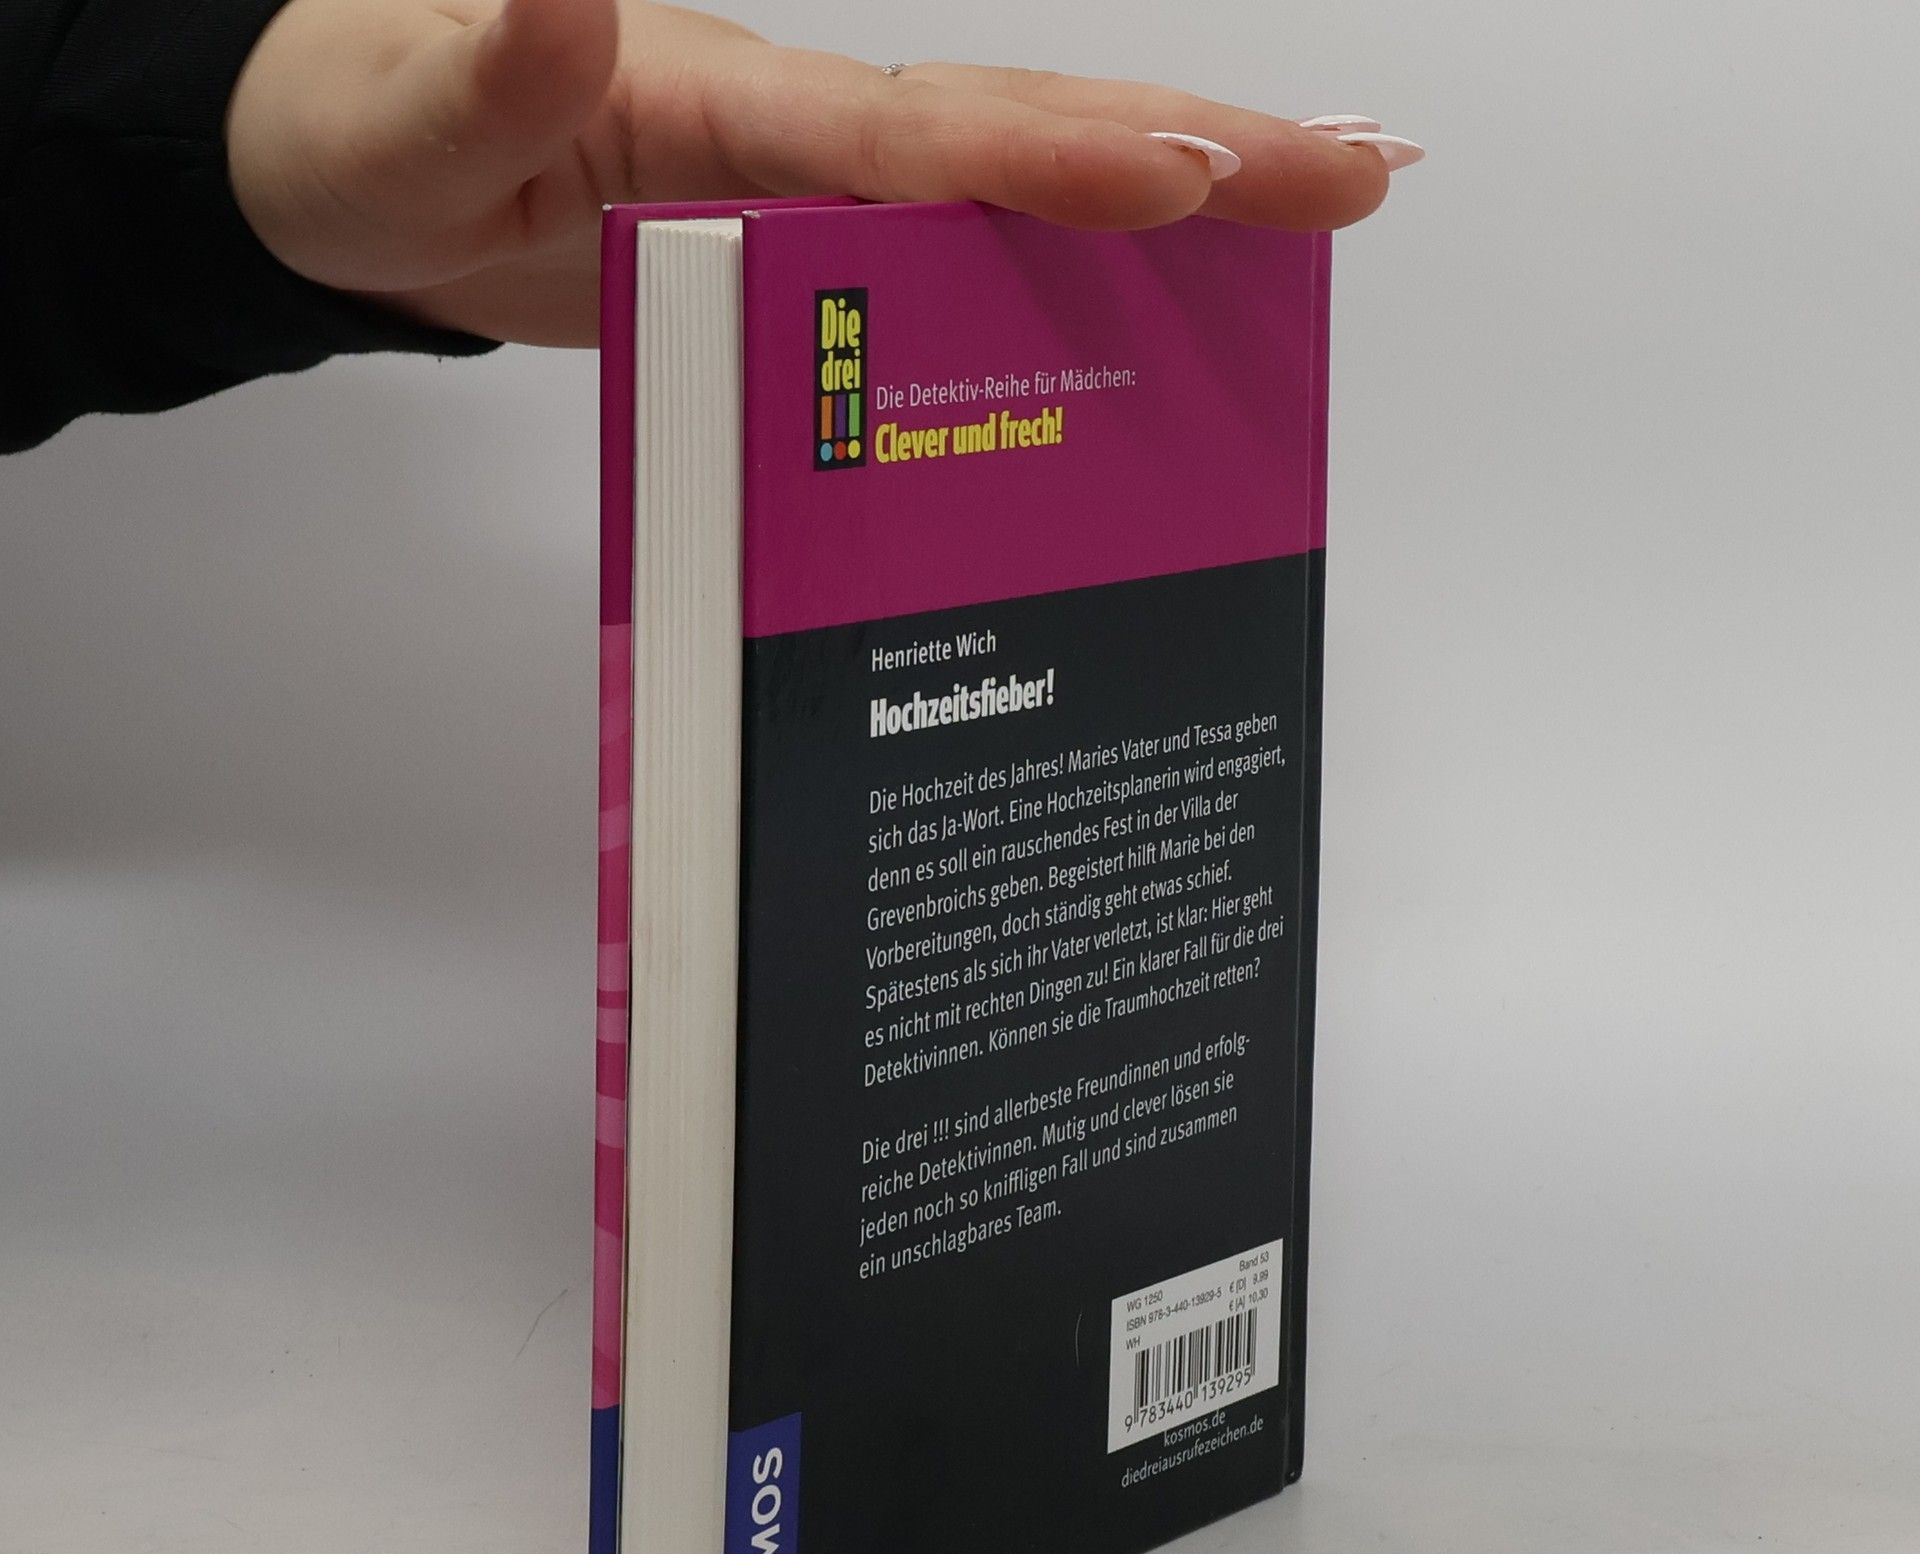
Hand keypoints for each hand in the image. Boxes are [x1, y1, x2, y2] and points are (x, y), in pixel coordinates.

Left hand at [228, 0, 1408, 345]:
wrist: (362, 178)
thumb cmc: (375, 133)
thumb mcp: (404, 113)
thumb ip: (493, 68)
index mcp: (724, 104)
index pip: (914, 136)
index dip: (1050, 163)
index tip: (1191, 175)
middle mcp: (800, 138)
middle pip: (1024, 139)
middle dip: (1198, 155)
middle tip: (1362, 174)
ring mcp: (819, 200)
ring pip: (1022, 194)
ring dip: (1180, 204)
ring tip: (1326, 215)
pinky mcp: (814, 260)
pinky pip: (967, 266)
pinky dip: (1079, 270)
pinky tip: (1161, 301)